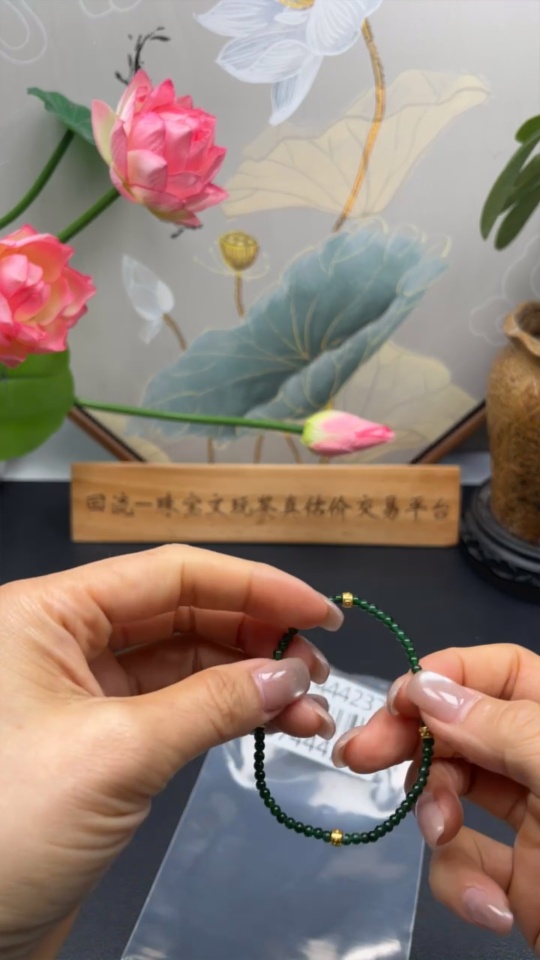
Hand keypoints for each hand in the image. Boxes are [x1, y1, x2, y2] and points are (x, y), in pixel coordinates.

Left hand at [0, 545, 341, 959]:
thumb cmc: (8, 828)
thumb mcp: (117, 754)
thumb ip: (211, 704)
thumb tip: (290, 676)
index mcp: (49, 614)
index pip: (169, 575)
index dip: (253, 585)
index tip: (318, 610)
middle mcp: (64, 639)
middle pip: (181, 613)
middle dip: (255, 636)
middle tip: (318, 666)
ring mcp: (82, 691)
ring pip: (184, 663)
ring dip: (249, 680)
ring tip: (308, 707)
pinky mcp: (100, 740)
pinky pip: (175, 708)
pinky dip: (225, 713)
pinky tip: (273, 723)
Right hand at [331, 644, 539, 954]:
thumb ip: (504, 728)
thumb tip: (427, 688)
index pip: (500, 672)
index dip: (446, 678)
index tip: (397, 704)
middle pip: (463, 729)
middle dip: (413, 742)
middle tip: (358, 755)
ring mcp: (536, 823)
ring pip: (454, 795)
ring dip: (437, 817)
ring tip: (443, 839)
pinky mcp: (521, 881)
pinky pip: (467, 865)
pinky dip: (463, 885)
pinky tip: (491, 910)